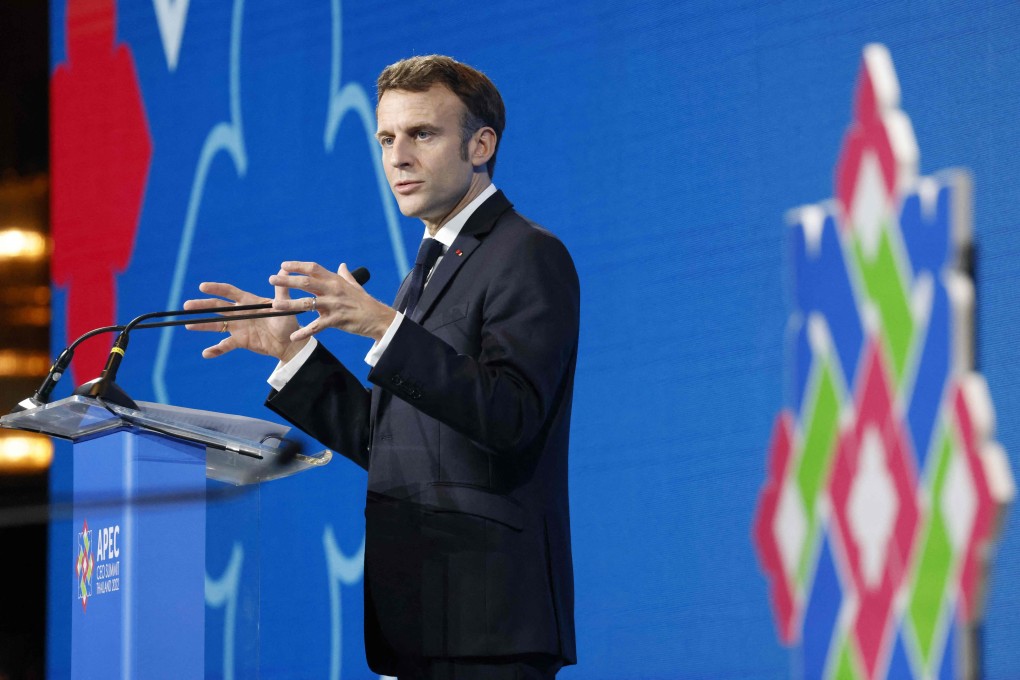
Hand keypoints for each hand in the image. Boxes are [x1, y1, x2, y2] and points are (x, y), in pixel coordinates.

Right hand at [183, 273, 305, 360]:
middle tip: (187, 305)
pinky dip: (216, 349)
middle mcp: (240, 313)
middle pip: (218, 307)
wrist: (289, 342)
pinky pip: (226, 345)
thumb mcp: (284, 305)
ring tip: (188, 325)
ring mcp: (238, 327)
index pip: (229, 292)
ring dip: (203, 325)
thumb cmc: (287, 320)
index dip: (216, 288)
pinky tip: (206, 353)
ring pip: (217, 325)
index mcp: (249, 301)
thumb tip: (283, 268)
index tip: (202, 287)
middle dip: (202, 306)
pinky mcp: (240, 341)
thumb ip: (281, 290)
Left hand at [269, 262, 395, 341]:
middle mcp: (333, 290)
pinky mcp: (336, 320)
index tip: (283, 265)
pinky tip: (294, 336)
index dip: (298, 266)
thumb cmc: (365, 301)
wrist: (378, 318)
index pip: (313, 269)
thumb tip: (342, 265)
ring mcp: (334, 305)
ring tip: (274, 306)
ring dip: (290, 305)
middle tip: (272, 280)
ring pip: (308, 304)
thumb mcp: (355, 286)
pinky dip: (305, 332)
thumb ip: (345, 275)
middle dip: (287, 281)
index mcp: (335, 280)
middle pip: (306, 283)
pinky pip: (317, 326)